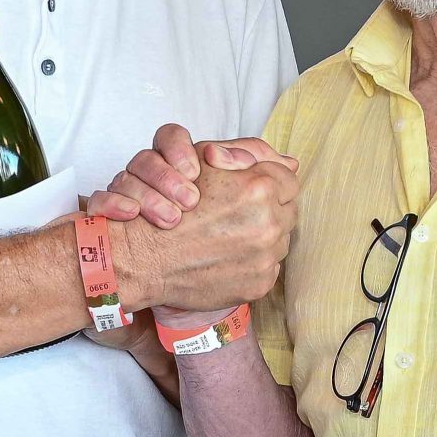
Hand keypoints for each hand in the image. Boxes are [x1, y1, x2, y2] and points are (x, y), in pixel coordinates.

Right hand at [93, 126, 297, 321]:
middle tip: (240, 212)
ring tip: (231, 235)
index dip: (269, 181)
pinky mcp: (260, 283)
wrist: (146, 258)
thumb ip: (247, 153)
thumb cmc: (170, 206)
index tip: (252, 188)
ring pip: (281, 239)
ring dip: (263, 235)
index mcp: (259, 188)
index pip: (287, 178)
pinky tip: (228, 256)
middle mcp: (268, 222)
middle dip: (270, 208)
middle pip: (288, 209)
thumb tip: (289, 162)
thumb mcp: (204, 163)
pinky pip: (269, 266)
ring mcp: (265, 256)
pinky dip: (254, 260)